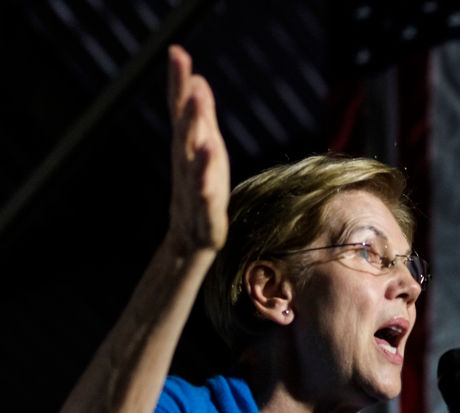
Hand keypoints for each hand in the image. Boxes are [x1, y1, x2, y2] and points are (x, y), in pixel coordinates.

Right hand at [166, 45, 228, 253]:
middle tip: (188, 76)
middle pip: (185, 131)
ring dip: (197, 139)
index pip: (180, 111)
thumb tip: (199, 81)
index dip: (177, 82)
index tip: (176, 52)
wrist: (191, 239)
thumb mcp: (206, 148)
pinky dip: (206, 182)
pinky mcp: (206, 214)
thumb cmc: (201, 189)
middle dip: (187, 105)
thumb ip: (203, 117)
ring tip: (201, 116)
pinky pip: (206, 198)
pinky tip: (210, 169)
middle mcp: (187, 163)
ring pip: (194, 162)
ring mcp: (195, 188)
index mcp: (188, 147)